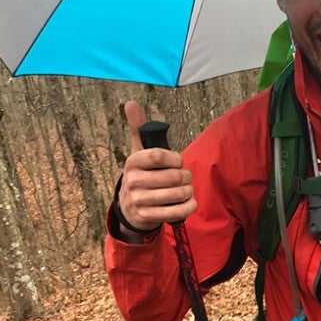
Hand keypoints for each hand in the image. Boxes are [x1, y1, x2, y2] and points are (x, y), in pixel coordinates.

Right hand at [118, 101, 196, 234]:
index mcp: (132, 162)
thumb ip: (138, 128)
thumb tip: (130, 103)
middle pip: (174, 176)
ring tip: (185, 189)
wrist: (130, 208)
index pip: (159, 156)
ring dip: (188, 190)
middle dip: (186, 176)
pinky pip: (180, 211)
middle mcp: (133, 182)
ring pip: (179, 193)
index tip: (178, 161)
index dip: (175, 158)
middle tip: (184, 177)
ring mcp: (140, 202)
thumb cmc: (141, 174)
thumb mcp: (138, 152)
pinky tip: (187, 201)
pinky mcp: (149, 217)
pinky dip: (190, 205)